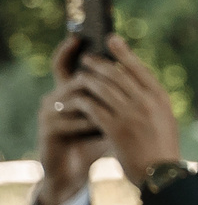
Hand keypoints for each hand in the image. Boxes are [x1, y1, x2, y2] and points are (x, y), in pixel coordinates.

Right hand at [34, 36, 107, 204]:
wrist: (75, 169)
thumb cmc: (98, 139)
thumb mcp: (113, 115)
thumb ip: (121, 96)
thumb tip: (144, 73)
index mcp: (71, 90)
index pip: (67, 63)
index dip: (70, 49)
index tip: (82, 35)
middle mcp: (56, 97)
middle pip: (75, 78)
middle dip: (96, 79)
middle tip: (117, 78)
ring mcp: (49, 112)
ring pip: (75, 98)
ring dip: (97, 105)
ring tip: (113, 112)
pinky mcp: (47, 129)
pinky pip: (68, 120)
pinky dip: (86, 124)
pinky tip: (97, 128)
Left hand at [61, 36, 183, 182]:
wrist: (161, 173)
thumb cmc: (162, 146)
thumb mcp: (164, 117)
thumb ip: (150, 100)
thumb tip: (135, 83)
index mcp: (160, 97)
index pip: (138, 67)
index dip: (122, 52)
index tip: (111, 39)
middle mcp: (146, 102)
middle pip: (117, 74)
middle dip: (98, 64)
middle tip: (86, 58)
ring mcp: (130, 115)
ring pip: (102, 89)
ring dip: (87, 80)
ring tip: (77, 77)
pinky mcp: (114, 129)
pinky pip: (93, 108)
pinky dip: (82, 101)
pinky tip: (74, 99)